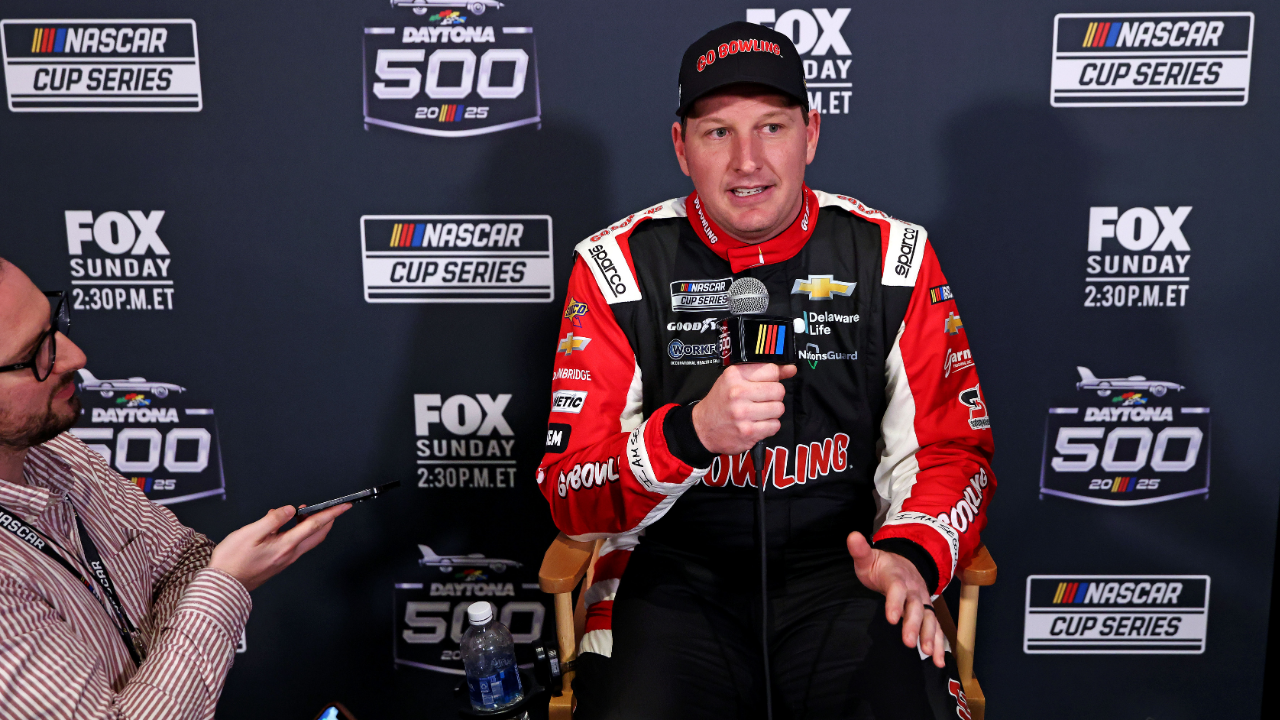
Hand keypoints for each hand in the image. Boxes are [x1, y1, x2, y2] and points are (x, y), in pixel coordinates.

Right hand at [210, 503, 350, 591]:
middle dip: (327, 519)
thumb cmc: (233, 561)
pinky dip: (298, 532)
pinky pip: (296, 544)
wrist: (224, 586)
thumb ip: (273, 519)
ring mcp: (285, 560)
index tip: (344, 506)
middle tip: (331, 507)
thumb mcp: (250, 533)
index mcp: (286, 545)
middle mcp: (289, 554)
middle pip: (316, 534)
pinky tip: (284, 526)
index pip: (315, 525)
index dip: (331, 513)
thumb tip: (290, 510)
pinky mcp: (279, 563)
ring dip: (311, 525)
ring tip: (303, 512)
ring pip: (307, 540)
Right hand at [691, 363, 796, 453]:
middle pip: (779, 390)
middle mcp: (737, 393)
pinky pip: (775, 425)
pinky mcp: (748, 431)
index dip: (774, 377)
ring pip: (779, 408)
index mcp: (734, 375)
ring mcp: (743, 413)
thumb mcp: (736, 380)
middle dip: (774, 396)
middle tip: (762, 400)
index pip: (772, 370)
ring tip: (758, 412)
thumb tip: (791, 369)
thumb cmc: (721, 401)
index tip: (769, 382)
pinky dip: (769, 426)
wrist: (702, 427)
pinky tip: (756, 423)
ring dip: (772, 412)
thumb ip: (763, 373)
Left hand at [846, 531, 945, 667]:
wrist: (906, 564)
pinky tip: (938, 661)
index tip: (891, 618)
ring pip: (929, 619)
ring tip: (927, 654)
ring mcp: (923, 602)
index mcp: (897, 577)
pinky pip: (936, 629)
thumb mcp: (869, 558)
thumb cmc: (882, 566)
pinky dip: (939, 644)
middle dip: (913, 625)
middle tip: (909, 642)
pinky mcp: (927, 613)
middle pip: (916, 607)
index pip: (897, 589)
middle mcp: (913, 591)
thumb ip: (861, 550)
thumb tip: (852, 536)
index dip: (895, 603)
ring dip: (930, 636)